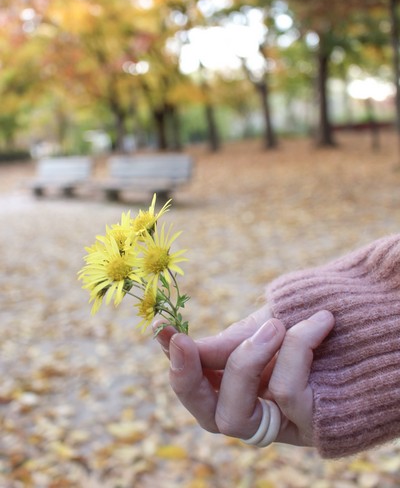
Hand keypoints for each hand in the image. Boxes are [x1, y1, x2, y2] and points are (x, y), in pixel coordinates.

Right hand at [154, 305, 333, 446]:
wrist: (382, 315)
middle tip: (185, 342)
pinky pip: (287, 395)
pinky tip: (321, 323)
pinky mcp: (316, 427)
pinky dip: (298, 351)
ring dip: (250, 360)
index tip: (161, 329)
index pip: (200, 390)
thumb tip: (176, 342)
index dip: (176, 367)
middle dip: (190, 380)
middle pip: (210, 419)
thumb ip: (230, 341)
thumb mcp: (270, 324)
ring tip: (278, 324)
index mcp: (248, 383)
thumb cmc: (320, 316)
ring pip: (238, 416)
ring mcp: (288, 424)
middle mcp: (264, 411)